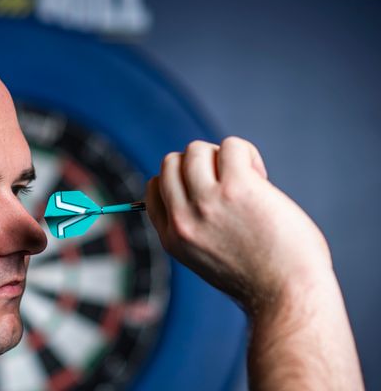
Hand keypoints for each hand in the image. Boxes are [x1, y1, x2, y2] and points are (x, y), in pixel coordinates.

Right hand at [146, 137, 331, 311]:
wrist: (288, 298)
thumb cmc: (261, 279)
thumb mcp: (207, 258)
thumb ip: (195, 227)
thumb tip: (200, 181)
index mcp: (172, 237)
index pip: (156, 187)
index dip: (183, 181)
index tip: (210, 193)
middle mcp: (182, 219)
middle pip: (171, 163)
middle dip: (200, 165)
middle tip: (229, 185)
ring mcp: (207, 202)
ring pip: (196, 150)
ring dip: (222, 156)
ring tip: (248, 180)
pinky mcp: (237, 188)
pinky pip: (232, 146)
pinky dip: (247, 154)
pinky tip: (261, 177)